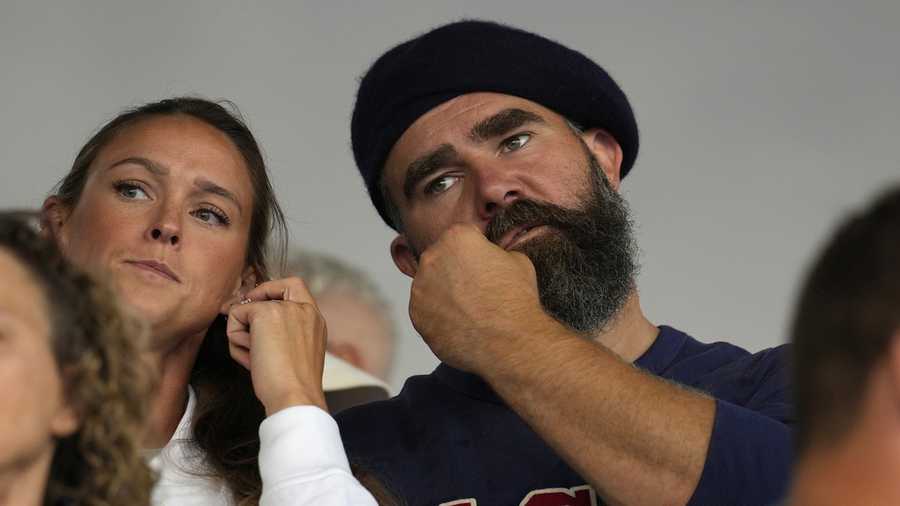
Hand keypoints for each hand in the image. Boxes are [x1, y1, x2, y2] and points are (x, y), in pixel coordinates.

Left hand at [225, 277, 327, 414]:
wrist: (294, 397)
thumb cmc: (293, 386)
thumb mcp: (295, 354)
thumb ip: (283, 333)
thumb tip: (252, 322)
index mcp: (315, 319)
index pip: (294, 286)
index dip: (271, 292)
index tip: (258, 311)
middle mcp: (304, 309)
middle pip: (267, 289)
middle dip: (250, 308)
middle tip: (242, 326)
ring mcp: (286, 308)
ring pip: (247, 308)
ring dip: (242, 334)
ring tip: (255, 359)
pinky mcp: (265, 313)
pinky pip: (235, 315)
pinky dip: (235, 338)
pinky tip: (249, 358)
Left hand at [409, 224, 560, 373]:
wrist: (510, 343)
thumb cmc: (515, 302)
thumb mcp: (518, 260)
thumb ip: (496, 253)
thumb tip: (491, 258)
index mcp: (456, 238)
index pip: (462, 237)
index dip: (476, 251)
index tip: (484, 264)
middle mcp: (431, 259)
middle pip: (442, 259)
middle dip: (456, 271)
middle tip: (478, 289)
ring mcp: (420, 289)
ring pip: (431, 286)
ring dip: (446, 294)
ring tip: (471, 310)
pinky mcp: (417, 316)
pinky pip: (427, 311)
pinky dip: (440, 316)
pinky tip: (462, 324)